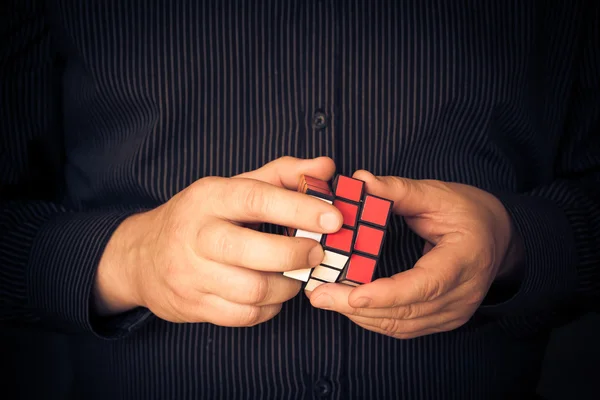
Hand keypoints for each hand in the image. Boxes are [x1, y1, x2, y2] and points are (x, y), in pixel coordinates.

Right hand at [94, 156, 342, 326]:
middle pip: (253, 251)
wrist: (142, 256)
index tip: (333, 218)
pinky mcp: (193, 305)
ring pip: (252, 289)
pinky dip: (269, 308)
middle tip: (317, 252)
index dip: (299, 210)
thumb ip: (282, 175)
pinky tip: (274, 294)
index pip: (256, 199)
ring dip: (287, 285)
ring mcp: (191, 274)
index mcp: (208, 197)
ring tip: (297, 275)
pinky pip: (243, 315)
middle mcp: (195, 235)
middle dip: (296, 254)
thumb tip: (326, 167)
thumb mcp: (233, 187)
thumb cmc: (200, 217)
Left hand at [306, 170, 523, 338]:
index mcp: (464, 260)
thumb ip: (398, 190)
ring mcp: (454, 312)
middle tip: (318, 294)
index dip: (387, 293)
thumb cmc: (470, 213)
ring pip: (401, 326)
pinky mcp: (443, 319)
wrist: (500, 238)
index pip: (425, 285)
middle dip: (357, 306)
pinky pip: (404, 328)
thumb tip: (360, 181)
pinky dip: (374, 318)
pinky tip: (349, 305)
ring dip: (360, 315)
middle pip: (406, 312)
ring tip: (325, 298)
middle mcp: (462, 294)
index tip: (351, 294)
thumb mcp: (438, 194)